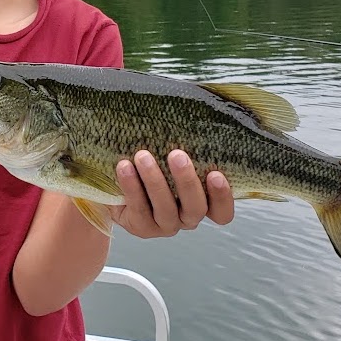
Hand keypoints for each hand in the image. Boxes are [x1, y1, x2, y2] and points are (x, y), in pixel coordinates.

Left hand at [109, 149, 233, 237]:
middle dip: (187, 181)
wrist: (118, 183)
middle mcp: (187, 217)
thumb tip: (190, 113)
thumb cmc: (154, 162)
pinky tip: (124, 166)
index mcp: (203, 202)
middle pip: (196, 208)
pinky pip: (138, 209)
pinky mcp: (141, 227)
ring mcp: (165, 225)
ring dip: (155, 181)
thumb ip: (184, 145)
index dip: (222, 197)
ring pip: (166, 209)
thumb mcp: (169, 154)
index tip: (216, 174)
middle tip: (177, 155)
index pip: (221, 212)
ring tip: (143, 156)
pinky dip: (132, 186)